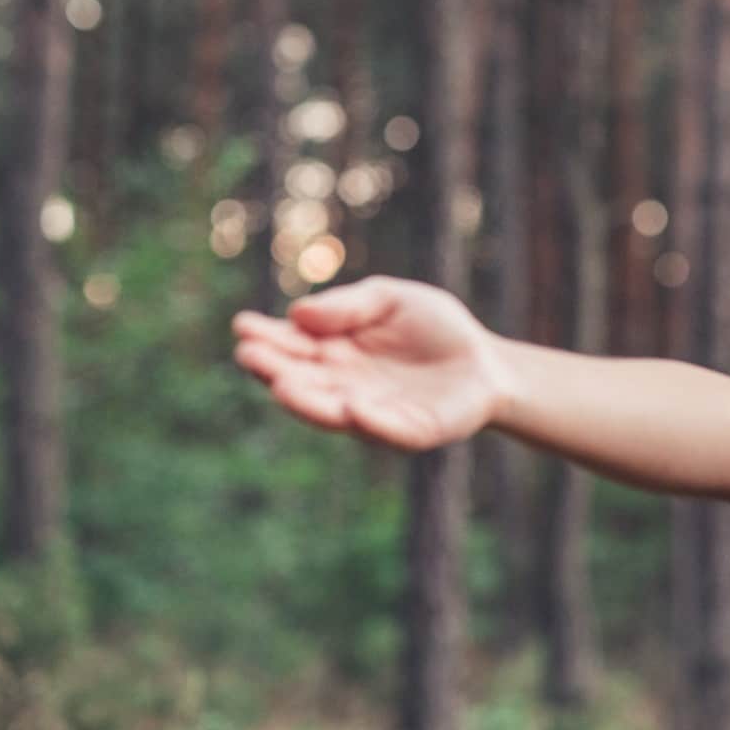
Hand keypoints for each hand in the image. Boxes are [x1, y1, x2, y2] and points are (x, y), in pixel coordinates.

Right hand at [231, 275, 508, 451]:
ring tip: (283, 385)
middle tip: (249, 356)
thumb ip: (348, 305)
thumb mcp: (388, 298)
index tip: (243, 326)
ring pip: (335, 413)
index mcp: (335, 355)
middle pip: (304, 383)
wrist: (486, 361)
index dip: (267, 339)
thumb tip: (298, 313)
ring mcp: (375, 414)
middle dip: (275, 370)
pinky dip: (372, 422)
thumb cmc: (432, 327)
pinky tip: (354, 408)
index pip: (293, 348)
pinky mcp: (414, 432)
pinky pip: (390, 431)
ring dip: (309, 402)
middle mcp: (345, 389)